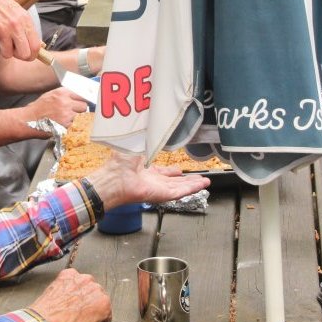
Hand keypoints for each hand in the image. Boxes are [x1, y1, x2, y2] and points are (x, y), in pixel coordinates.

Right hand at [0, 0, 40, 59]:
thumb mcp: (18, 12)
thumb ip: (26, 28)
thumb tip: (37, 45)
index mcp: (25, 20)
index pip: (36, 46)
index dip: (31, 54)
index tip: (27, 54)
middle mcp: (16, 25)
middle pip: (24, 54)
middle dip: (18, 55)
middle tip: (12, 48)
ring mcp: (3, 29)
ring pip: (7, 54)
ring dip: (2, 49)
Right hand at [30, 87, 88, 127]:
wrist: (29, 120)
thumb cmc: (38, 108)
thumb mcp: (50, 95)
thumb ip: (63, 95)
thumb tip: (76, 96)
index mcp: (62, 93)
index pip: (81, 94)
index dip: (82, 99)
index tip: (83, 102)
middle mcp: (66, 102)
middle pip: (84, 106)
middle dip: (80, 110)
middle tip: (74, 112)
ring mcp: (67, 114)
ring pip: (80, 116)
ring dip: (75, 118)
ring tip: (65, 119)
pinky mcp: (66, 125)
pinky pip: (74, 125)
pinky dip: (70, 126)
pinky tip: (61, 124)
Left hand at [30, 268, 111, 321]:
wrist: (46, 320)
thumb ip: (97, 315)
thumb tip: (96, 313)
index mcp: (103, 302)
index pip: (106, 305)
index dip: (98, 311)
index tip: (93, 314)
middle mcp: (95, 287)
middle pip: (96, 292)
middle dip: (89, 299)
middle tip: (79, 308)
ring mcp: (82, 278)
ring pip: (85, 282)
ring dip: (80, 289)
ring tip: (70, 300)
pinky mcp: (69, 273)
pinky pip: (72, 276)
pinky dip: (69, 282)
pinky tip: (63, 292)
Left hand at [87, 150, 209, 209]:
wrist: (115, 177)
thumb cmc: (120, 161)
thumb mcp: (137, 143)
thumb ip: (149, 138)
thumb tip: (156, 126)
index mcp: (144, 169)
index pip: (161, 172)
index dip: (171, 172)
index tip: (179, 170)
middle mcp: (151, 180)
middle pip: (173, 182)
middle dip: (187, 180)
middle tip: (199, 178)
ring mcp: (157, 189)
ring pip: (179, 188)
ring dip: (193, 185)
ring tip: (205, 182)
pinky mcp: (161, 195)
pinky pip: (179, 193)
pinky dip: (191, 189)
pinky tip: (201, 186)